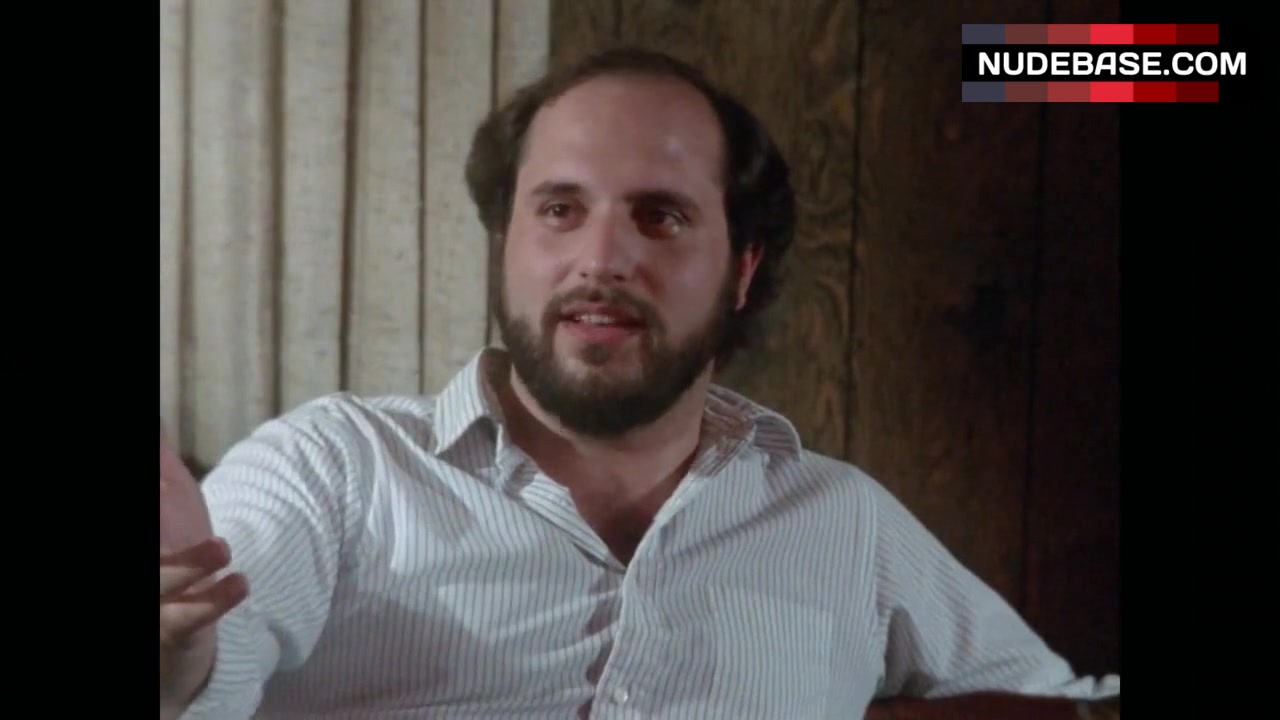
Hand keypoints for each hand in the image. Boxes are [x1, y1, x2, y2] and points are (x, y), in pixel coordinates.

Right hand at [160, 425, 248, 715]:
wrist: (178, 628)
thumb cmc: (169, 552)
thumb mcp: (169, 497)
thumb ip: (160, 457)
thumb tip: (159, 416)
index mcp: (142, 530)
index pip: (154, 506)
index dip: (161, 497)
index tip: (167, 487)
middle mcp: (142, 571)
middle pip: (153, 563)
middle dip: (164, 532)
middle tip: (180, 509)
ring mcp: (146, 602)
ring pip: (157, 586)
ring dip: (187, 568)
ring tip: (222, 549)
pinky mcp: (167, 632)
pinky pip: (184, 621)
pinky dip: (212, 603)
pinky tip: (238, 583)